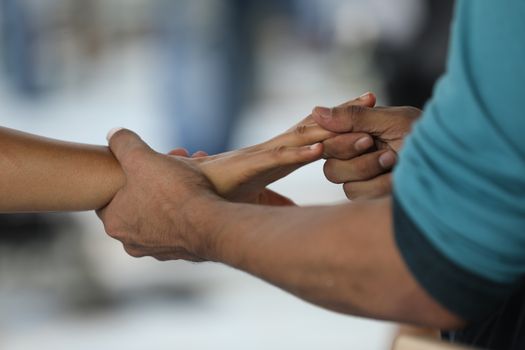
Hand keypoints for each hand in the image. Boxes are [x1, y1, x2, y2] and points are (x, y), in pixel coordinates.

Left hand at [96, 129, 219, 260]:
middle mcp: (133, 242)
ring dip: (173, 191)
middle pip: (139, 202)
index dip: (125, 175)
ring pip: (162, 212)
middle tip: (171, 162)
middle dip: (154, 179)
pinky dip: (188, 208)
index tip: (140, 163)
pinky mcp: (184, 251)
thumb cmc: (173, 192)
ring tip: (190, 173)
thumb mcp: (140, 158)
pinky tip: (201, 193)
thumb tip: (114, 134)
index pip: (108, 197)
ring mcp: (159, 250)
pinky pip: (181, 224)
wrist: (212, 224)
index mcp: (115, 223)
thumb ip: (123, 143)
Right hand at [167, 94, 375, 205]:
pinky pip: (278, 159)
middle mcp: (274, 148)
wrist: (190, 198)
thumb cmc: (221, 195)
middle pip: (314, 125)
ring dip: (332, 132)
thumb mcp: (257, 198)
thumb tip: (294, 215)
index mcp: (279, 154)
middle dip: (344, 112)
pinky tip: (319, 149)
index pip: (314, 132)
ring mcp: (263, 155)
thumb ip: (276, 202)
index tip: (366, 109)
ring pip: (302, 139)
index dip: (339, 120)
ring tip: (361, 125)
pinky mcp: (251, 168)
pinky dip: (299, 153)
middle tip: (373, 96)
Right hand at [312, 98, 420, 199]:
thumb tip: (316, 111)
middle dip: (351, 154)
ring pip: (339, 178)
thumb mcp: (391, 121)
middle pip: (329, 159)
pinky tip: (396, 178)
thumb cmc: (426, 137)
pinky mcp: (369, 195)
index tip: (367, 137)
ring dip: (367, 168)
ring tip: (394, 160)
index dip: (340, 139)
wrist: (454, 164)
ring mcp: (361, 177)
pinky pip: (356, 193)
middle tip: (376, 146)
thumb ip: (353, 117)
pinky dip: (378, 185)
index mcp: (358, 132)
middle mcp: (355, 154)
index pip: (328, 136)